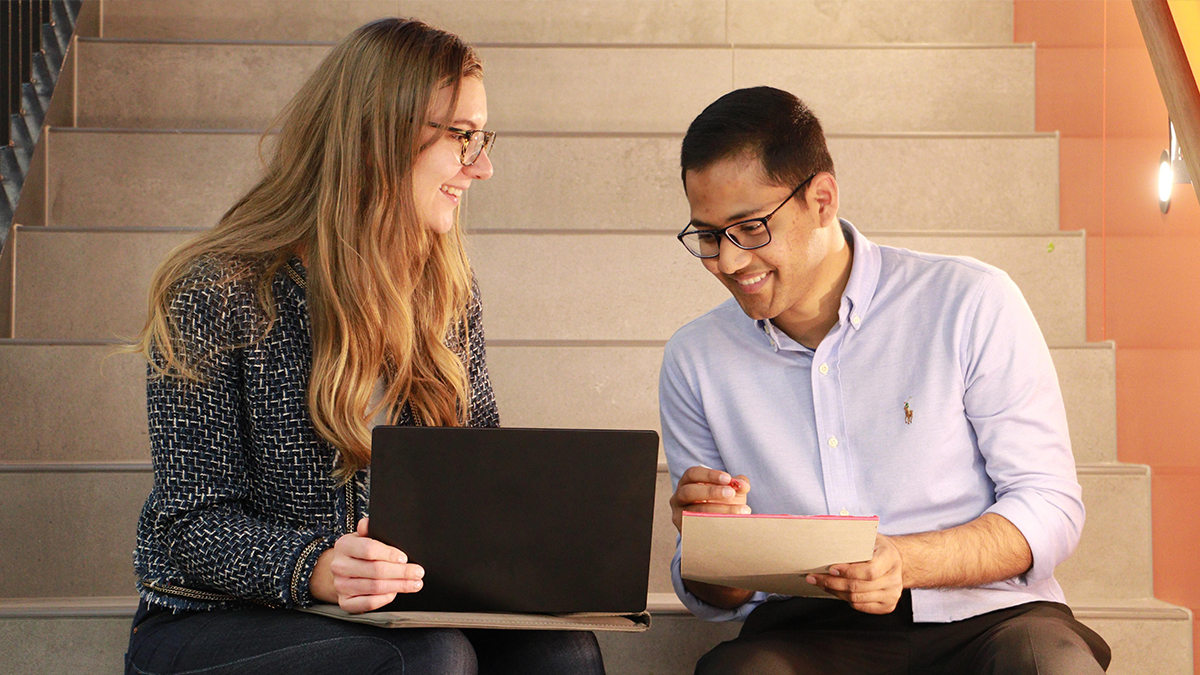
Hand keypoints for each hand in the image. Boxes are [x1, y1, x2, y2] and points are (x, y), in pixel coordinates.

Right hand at [309, 517, 424, 612]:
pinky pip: (368, 603)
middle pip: (375, 570)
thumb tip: (368, 523)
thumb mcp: (362, 536)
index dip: (389, 554)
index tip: (405, 558)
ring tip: (414, 584)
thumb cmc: (359, 552)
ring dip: (398, 586)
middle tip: (417, 572)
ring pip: (374, 587)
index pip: (369, 549)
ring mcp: (341, 585)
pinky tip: (395, 593)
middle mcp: (339, 566)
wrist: (343, 571)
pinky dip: (384, 599)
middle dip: (401, 572)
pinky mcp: (345, 602)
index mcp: (344, 545)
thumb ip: (368, 529)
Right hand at [669, 465, 750, 533]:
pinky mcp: (684, 530)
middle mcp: (679, 497)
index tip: (728, 479)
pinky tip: (731, 523)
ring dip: (719, 510)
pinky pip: (698, 527)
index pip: (693, 474)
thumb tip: (743, 485)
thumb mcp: (730, 492)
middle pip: (689, 491)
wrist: (715, 530)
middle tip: (731, 493)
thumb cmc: (721, 504)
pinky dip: (716, 524)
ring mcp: (679, 515)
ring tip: (740, 511)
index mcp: (687, 483)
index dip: (709, 475)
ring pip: (695, 511)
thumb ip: (738, 485)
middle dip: (711, 491)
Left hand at [805, 534, 903, 613]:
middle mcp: (894, 578)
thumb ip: (852, 540)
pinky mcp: (887, 605)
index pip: (870, 571)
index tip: (831, 568)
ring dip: (835, 591)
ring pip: (857, 598)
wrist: (895, 560)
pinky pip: (860, 606)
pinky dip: (844, 598)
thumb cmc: (876, 547)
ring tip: (820, 583)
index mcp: (890, 557)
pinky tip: (834, 590)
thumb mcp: (868, 537)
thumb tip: (826, 538)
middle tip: (814, 578)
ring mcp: (892, 594)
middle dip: (832, 582)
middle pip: (859, 586)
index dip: (849, 572)